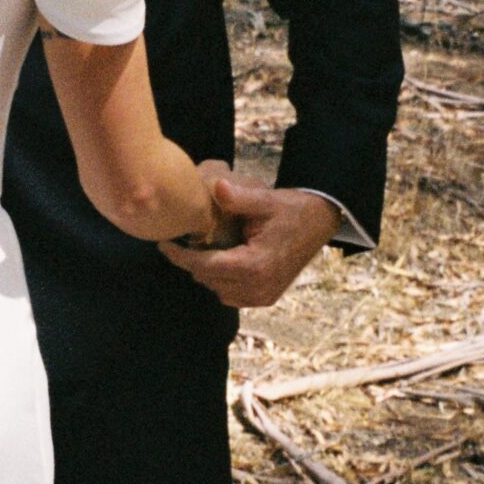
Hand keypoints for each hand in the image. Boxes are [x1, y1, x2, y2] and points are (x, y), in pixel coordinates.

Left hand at [159, 175, 338, 308]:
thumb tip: (216, 186)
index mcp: (255, 266)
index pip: (204, 266)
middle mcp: (258, 288)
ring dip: (208, 272)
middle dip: (193, 261)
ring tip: (205, 248)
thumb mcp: (267, 200)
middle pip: (208, 279)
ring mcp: (263, 296)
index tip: (164, 244)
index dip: (180, 256)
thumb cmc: (292, 210)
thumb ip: (239, 197)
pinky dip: (223, 281)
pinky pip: (232, 296)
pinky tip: (223, 260)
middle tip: (185, 240)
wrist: (320, 223)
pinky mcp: (267, 298)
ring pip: (218, 290)